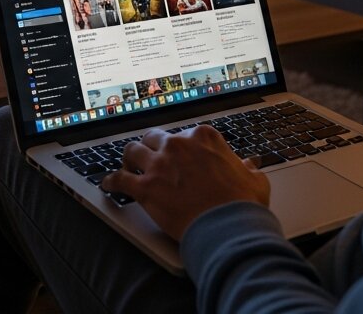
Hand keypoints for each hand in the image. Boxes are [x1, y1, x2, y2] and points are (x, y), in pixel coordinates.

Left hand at [100, 126, 270, 241]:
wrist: (229, 228)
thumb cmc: (243, 205)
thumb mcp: (254, 180)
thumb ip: (247, 168)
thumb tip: (248, 164)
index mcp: (203, 137)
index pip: (182, 134)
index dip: (178, 147)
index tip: (176, 156)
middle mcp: (178, 144)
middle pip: (153, 138)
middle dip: (151, 148)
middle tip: (150, 159)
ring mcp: (159, 164)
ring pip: (132, 151)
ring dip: (129, 159)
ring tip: (128, 167)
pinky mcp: (145, 187)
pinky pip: (119, 179)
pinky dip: (112, 182)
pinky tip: (109, 185)